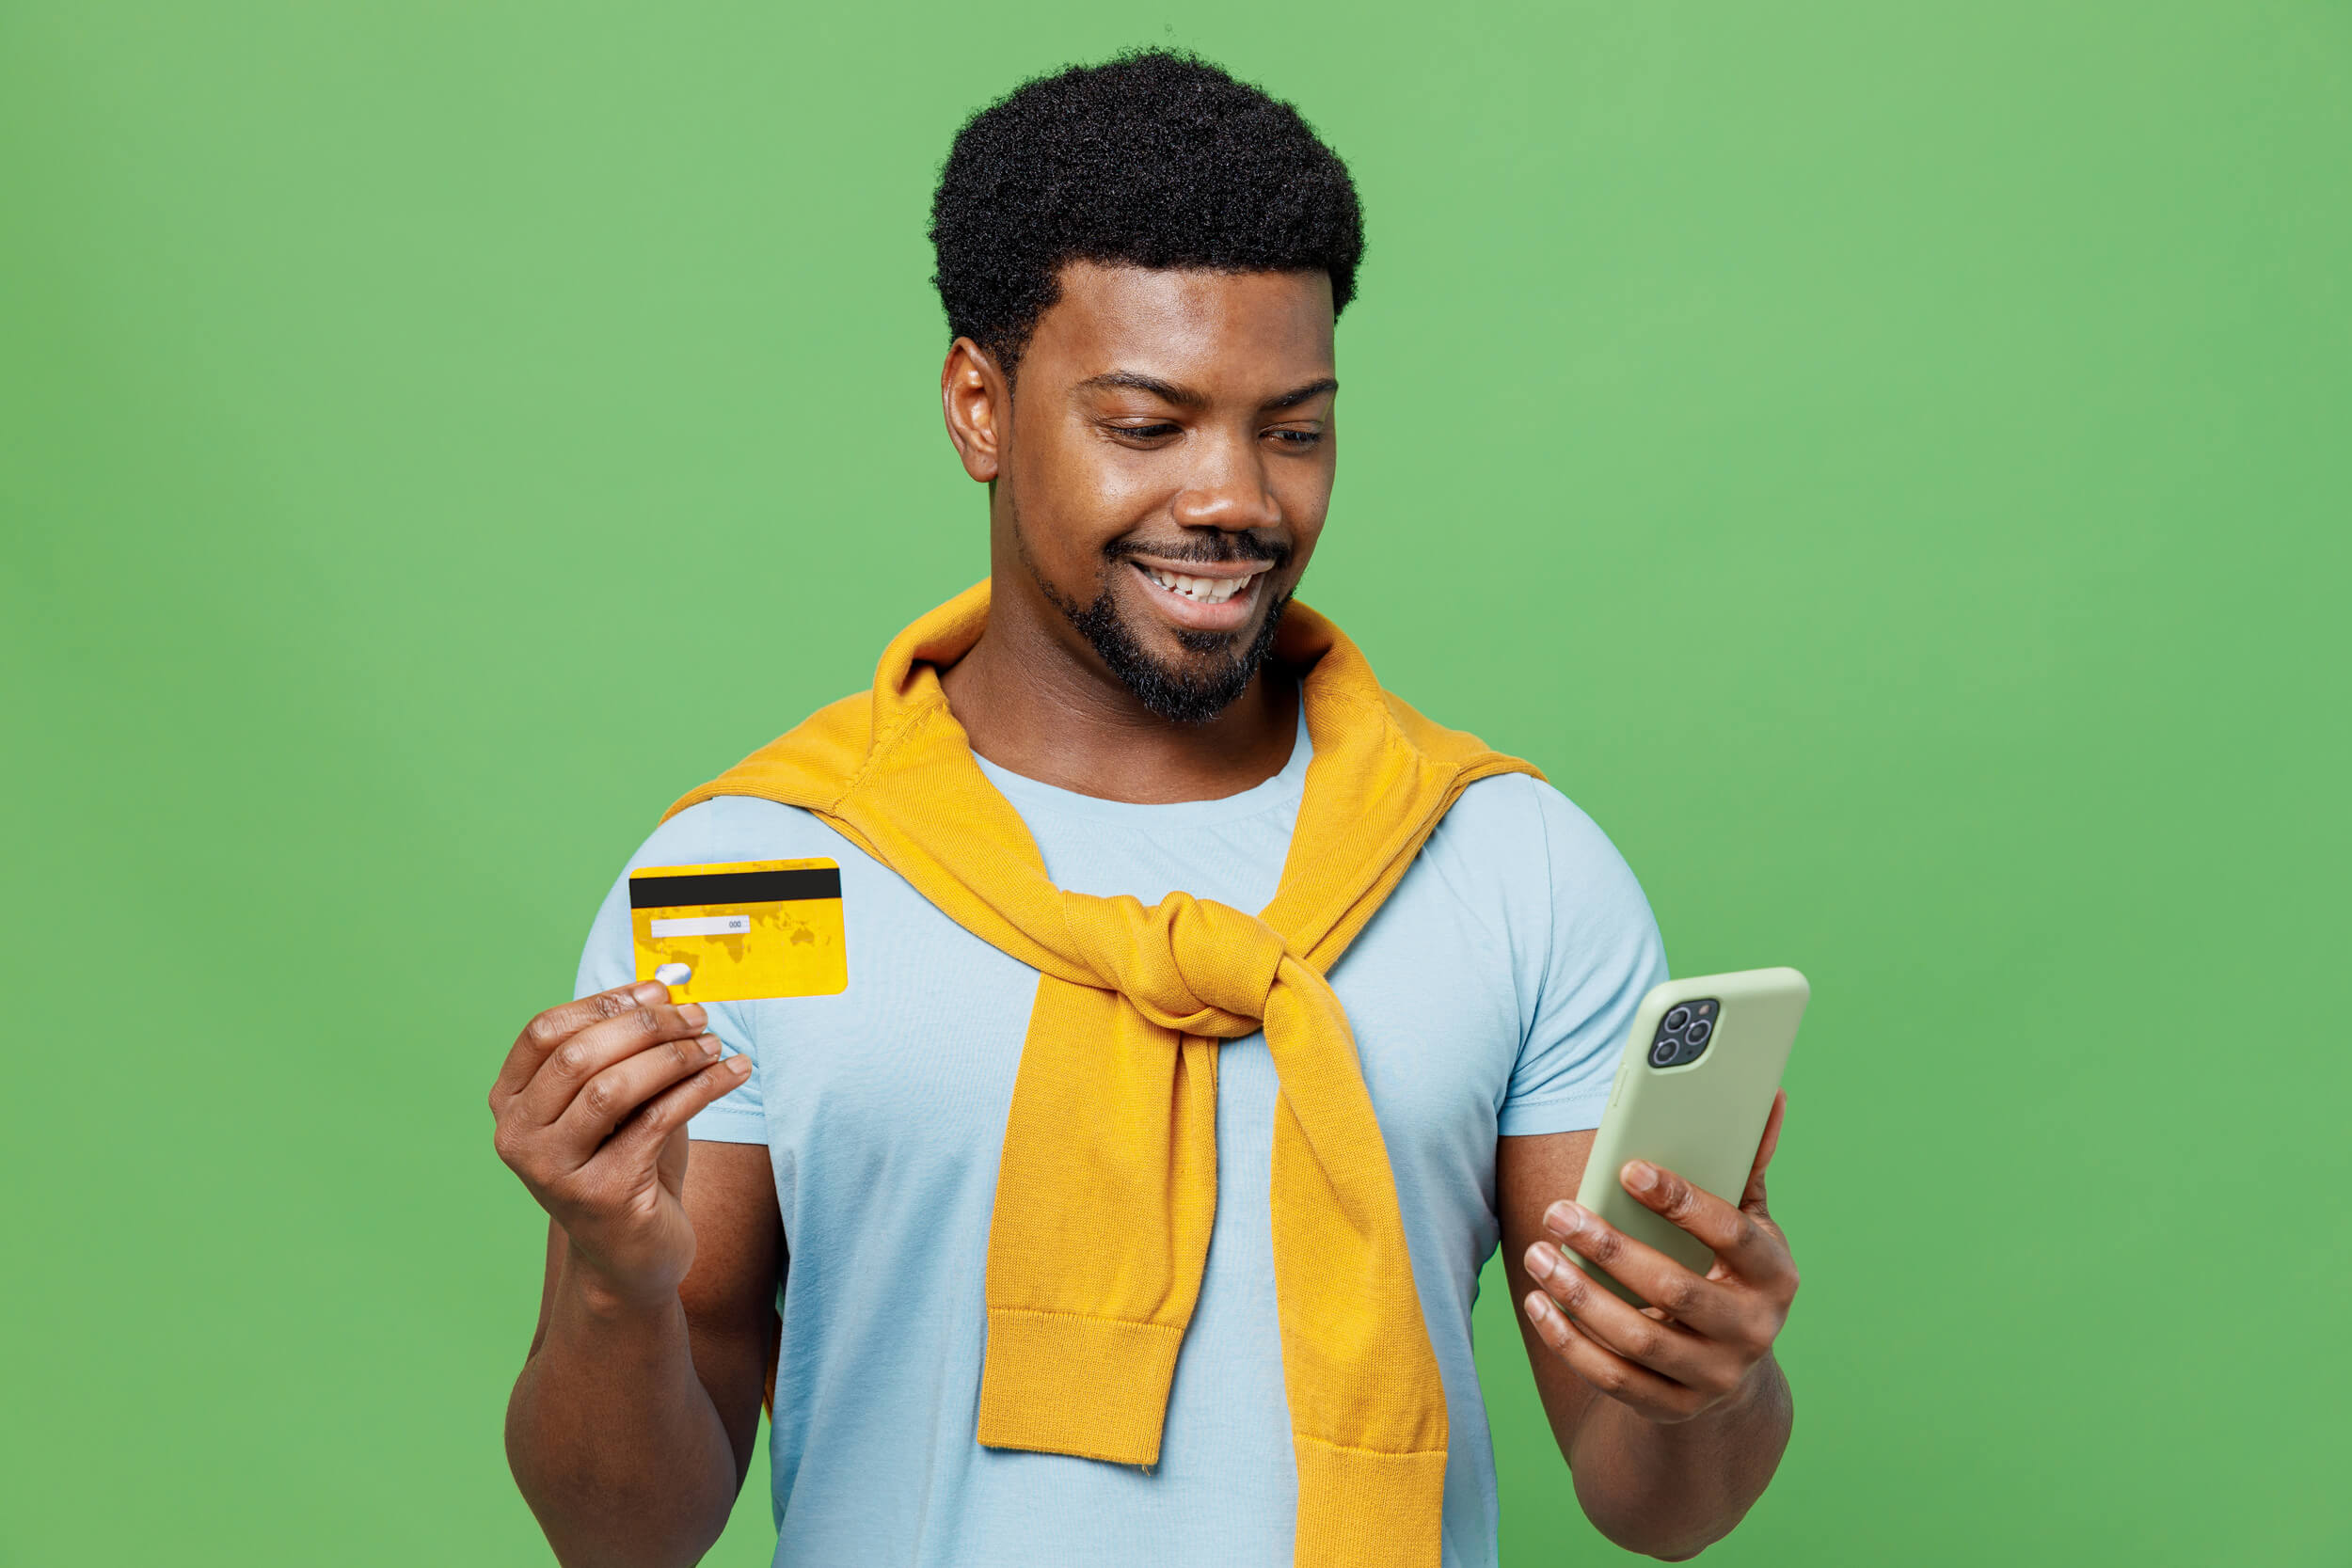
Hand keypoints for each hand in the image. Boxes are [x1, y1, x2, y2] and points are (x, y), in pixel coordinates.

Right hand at [489, 981, 753, 1310]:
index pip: (545, 1031)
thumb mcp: (618, 1101)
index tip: (660, 991)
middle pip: (579, 1054)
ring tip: (713, 1044)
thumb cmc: (627, 1162)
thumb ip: (628, 1050)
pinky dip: (702, 1087)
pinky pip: (657, 1121)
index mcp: (511, 1103)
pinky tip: (733, 1072)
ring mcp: (553, 1171)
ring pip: (613, 1087)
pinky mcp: (601, 1196)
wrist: (632, 1254)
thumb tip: (669, 988)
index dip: (605, 1002)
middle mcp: (519, 1137)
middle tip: (698, 1015)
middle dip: (646, 1026)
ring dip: (674, 1056)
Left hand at [1520, 1091, 1796, 1423]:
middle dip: (1609, 1248)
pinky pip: (1612, 1379)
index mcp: (1774, 1275)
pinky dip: (1569, 1342)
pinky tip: (1539, 1303)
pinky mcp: (1672, 1407)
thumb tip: (1770, 1098)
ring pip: (1637, 1339)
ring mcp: (1714, 1377)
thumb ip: (1746, 1167)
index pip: (1731, 1234)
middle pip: (1675, 1289)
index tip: (1626, 1168)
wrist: (1730, 1371)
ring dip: (1579, 1295)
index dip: (1680, 1200)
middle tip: (1558, 1212)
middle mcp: (1752, 1331)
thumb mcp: (1746, 1227)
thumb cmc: (1727, 1272)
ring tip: (1537, 1253)